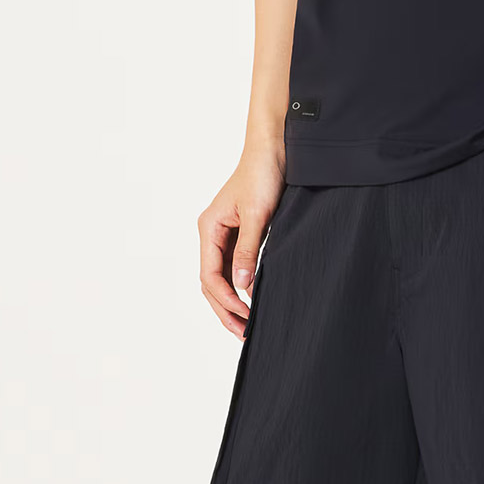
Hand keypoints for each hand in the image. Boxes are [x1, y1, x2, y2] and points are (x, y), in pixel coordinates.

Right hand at [199, 145, 284, 337]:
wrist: (275, 149)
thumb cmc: (262, 174)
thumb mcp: (257, 214)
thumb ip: (247, 249)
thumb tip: (242, 285)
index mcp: (209, 228)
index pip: (209, 275)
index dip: (225, 300)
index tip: (244, 315)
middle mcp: (213, 234)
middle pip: (211, 282)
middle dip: (225, 309)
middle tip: (244, 334)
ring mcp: (225, 235)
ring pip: (222, 278)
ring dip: (232, 303)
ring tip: (247, 326)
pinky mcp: (241, 234)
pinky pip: (235, 268)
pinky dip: (242, 287)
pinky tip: (253, 301)